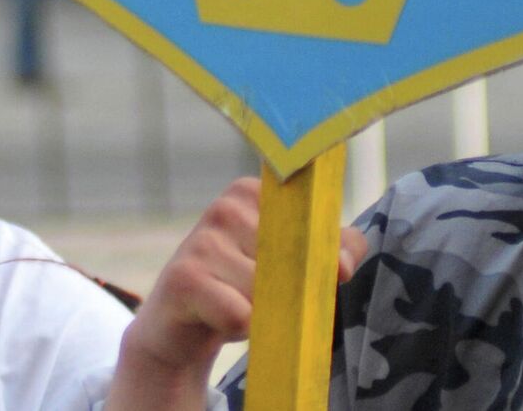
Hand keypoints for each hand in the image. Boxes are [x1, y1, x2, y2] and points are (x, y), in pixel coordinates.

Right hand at [106, 178, 369, 409]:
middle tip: (263, 299)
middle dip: (290, 293)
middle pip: (292, 263)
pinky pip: (239, 314)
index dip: (319, 257)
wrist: (179, 327)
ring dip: (262, 314)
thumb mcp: (289, 264)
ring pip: (266, 292)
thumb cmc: (240, 287)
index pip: (310, 224)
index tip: (305, 271)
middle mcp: (225, 208)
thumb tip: (343, 265)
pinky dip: (239, 329)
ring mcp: (201, 240)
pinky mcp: (183, 278)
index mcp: (252, 194)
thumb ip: (333, 251)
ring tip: (237, 307)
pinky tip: (219, 321)